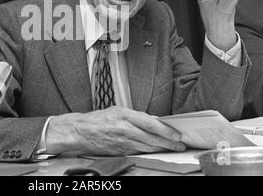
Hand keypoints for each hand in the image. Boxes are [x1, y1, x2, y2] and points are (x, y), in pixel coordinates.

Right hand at [45, 106, 185, 155]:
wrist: (81, 131)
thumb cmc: (99, 119)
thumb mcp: (119, 110)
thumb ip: (137, 116)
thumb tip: (155, 120)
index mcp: (125, 116)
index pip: (151, 124)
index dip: (166, 131)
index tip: (177, 134)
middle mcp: (125, 129)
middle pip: (152, 139)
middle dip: (169, 143)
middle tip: (180, 145)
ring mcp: (123, 142)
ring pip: (148, 147)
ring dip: (162, 149)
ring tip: (173, 148)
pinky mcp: (121, 151)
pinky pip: (139, 152)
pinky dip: (150, 152)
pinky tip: (157, 151)